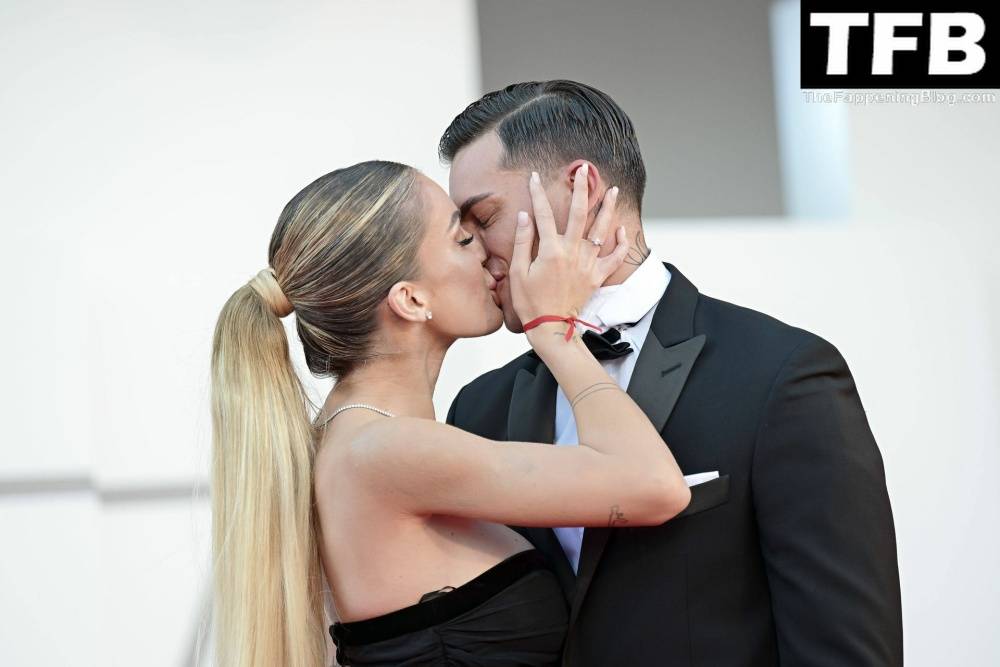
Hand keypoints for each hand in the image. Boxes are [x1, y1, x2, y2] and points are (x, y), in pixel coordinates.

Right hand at [508, 163, 629, 332]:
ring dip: (608, 207)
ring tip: (613, 190)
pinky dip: (622, 243)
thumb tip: (525, 216)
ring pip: (602, 229)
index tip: (535, 177)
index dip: (538, 193)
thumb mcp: (518, 272)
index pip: (544, 214)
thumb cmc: (531, 302)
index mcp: (551, 250)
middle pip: (580, 213)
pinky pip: (616, 257)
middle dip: (582, 188)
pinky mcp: (597, 276)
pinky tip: (622, 229)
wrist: (551, 327)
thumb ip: (523, 242)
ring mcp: (588, 263)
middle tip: (585, 170)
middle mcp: (573, 252)